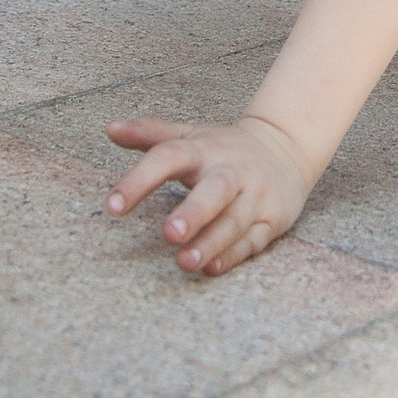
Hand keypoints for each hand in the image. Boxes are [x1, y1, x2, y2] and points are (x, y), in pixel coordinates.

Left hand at [103, 115, 312, 275]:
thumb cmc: (224, 148)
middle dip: (194, 212)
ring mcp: (254, 196)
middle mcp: (230, 171)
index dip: (140, 180)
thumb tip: (111, 129)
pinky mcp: (271, 219)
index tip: (113, 206)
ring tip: (185, 262)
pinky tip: (212, 267)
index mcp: (203, 150)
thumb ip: (150, 133)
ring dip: (211, 242)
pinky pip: (253, 240)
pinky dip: (233, 254)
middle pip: (215, 190)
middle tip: (168, 233)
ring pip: (235, 221)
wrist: (287, 146)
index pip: (169, 157)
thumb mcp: (190, 134)